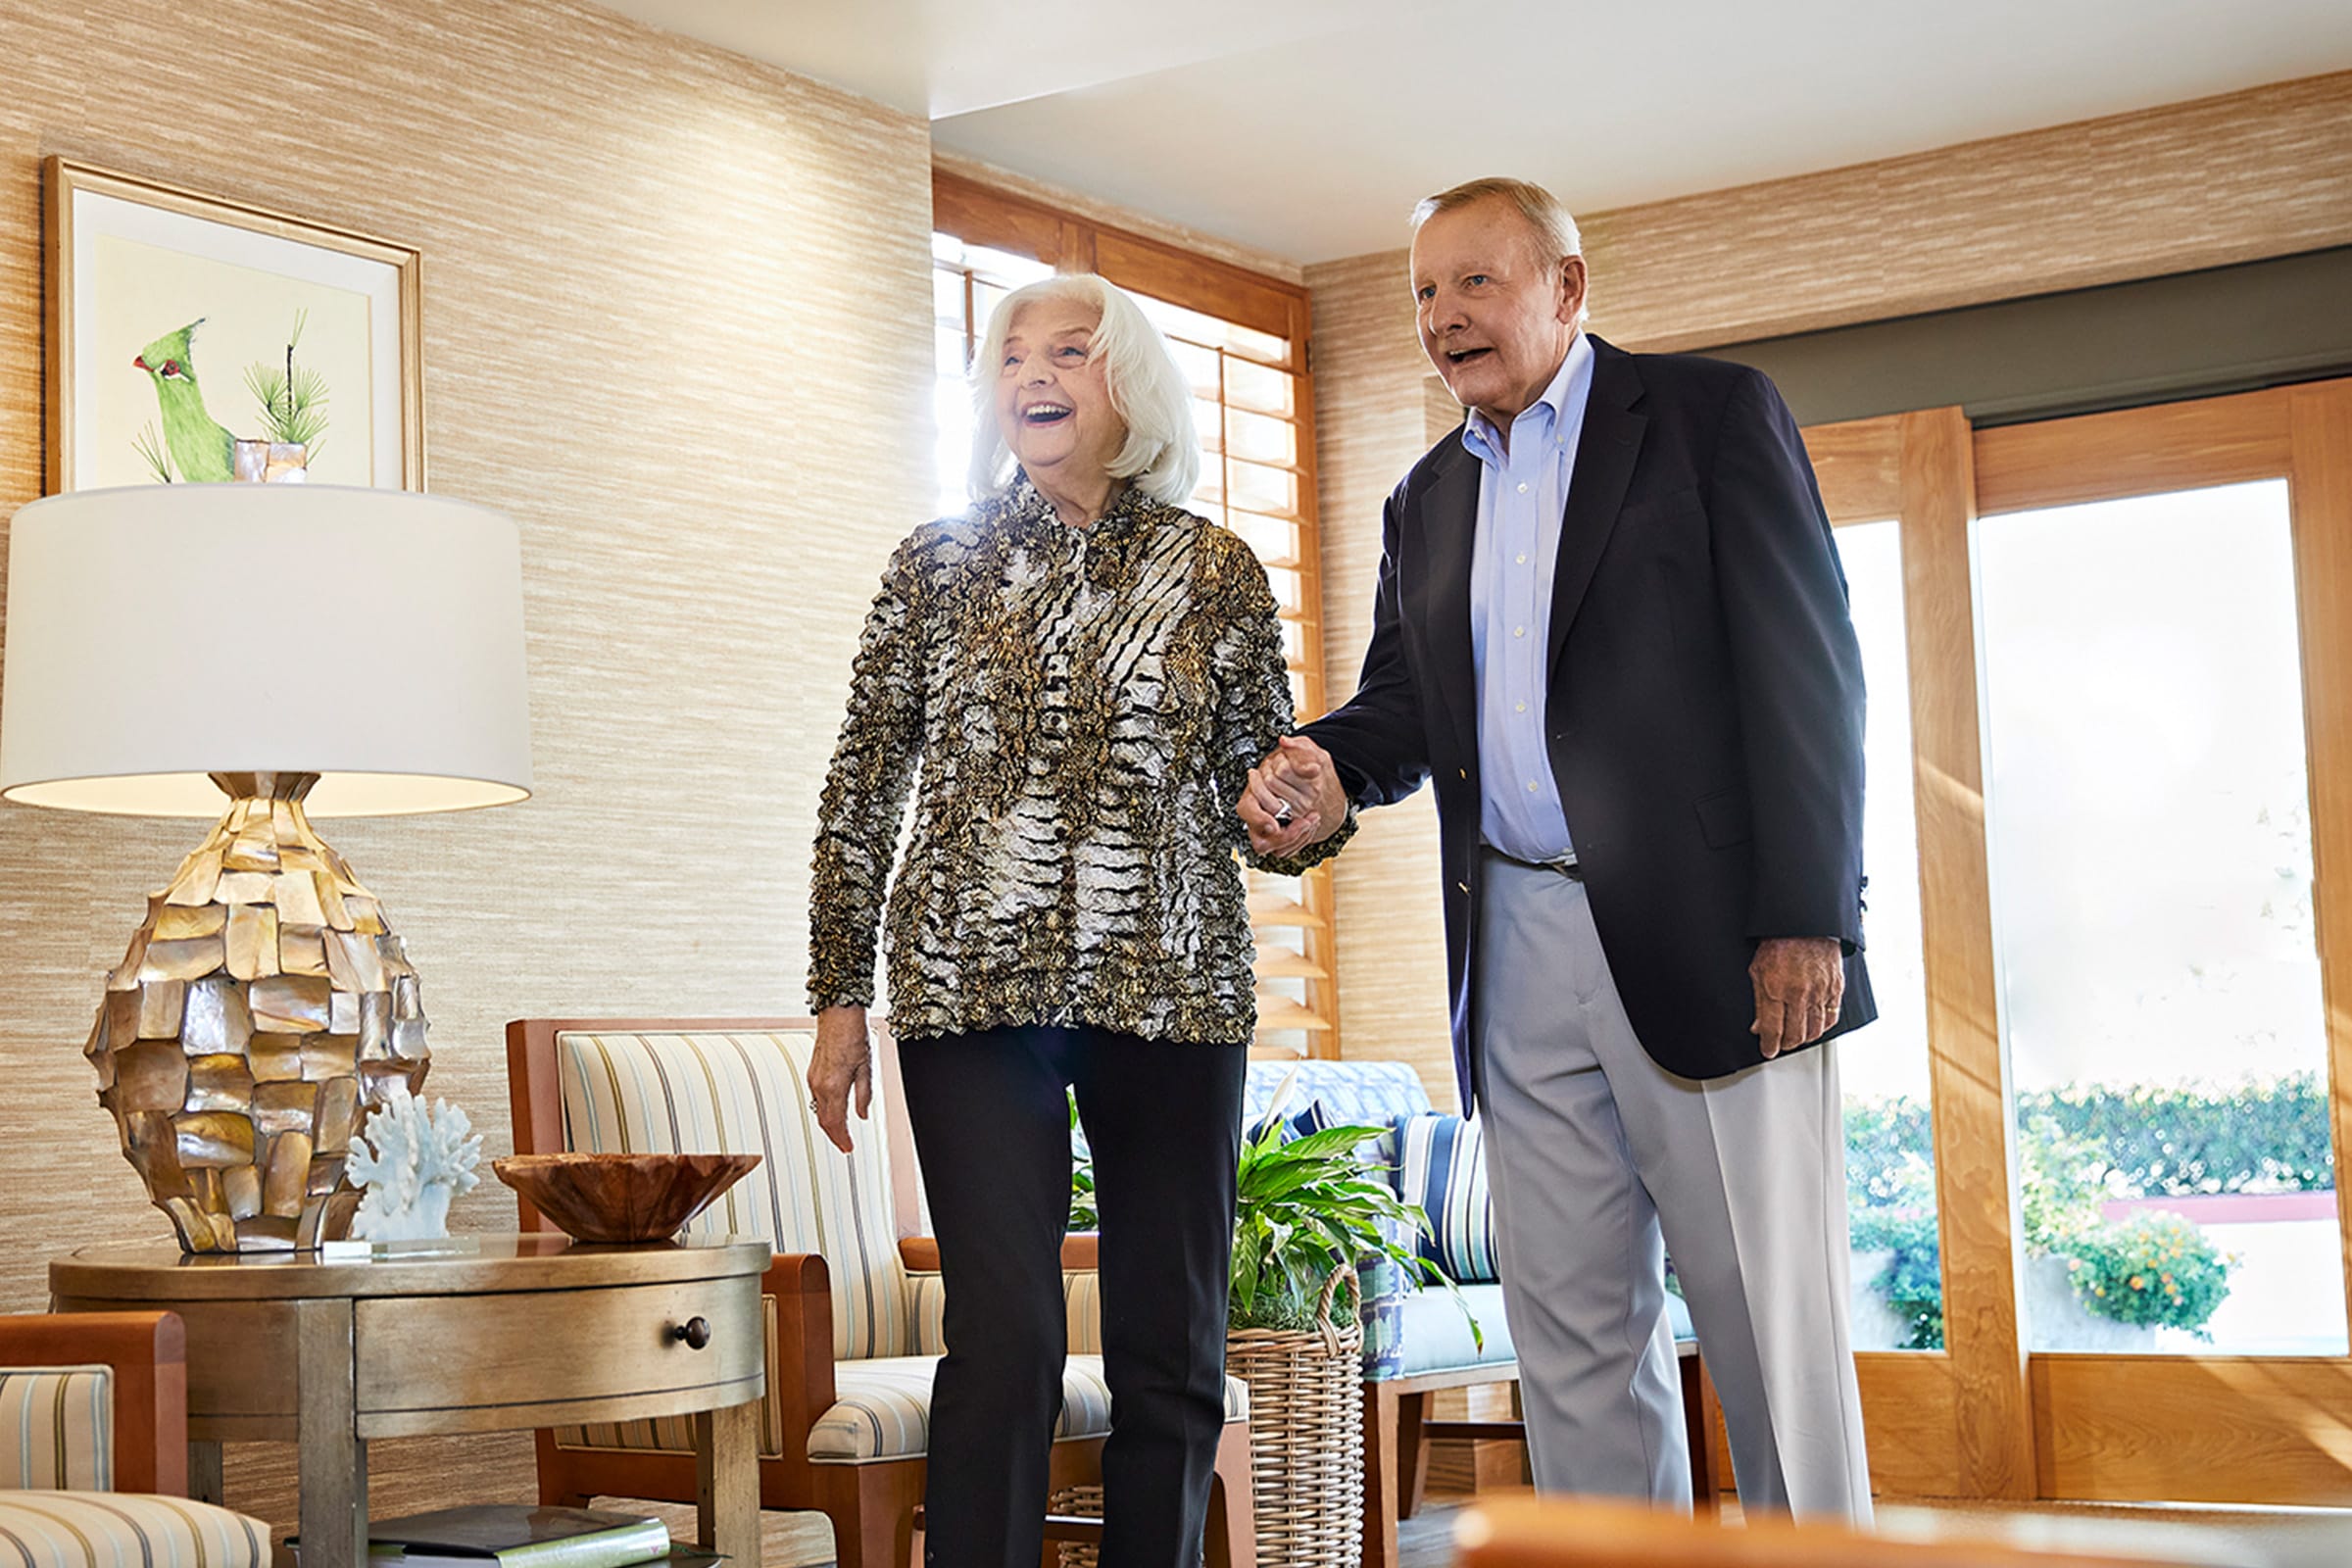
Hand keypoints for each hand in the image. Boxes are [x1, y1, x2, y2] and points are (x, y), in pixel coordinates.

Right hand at [808, 1005, 874, 1153]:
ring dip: (829, 1124)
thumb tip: (862, 1115)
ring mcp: (813, 1079)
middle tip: (845, 1145)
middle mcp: (819, 1085)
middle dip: (834, 1136)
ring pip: (818, 1110)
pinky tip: (834, 1111)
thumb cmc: (854, 1036)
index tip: (849, 1148)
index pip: (835, 1123)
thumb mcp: (866, 1068)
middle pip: (824, 1120)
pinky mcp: (811, 1073)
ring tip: (841, 1133)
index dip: (842, 1139)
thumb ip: (864, 1095)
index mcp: (834, 1086)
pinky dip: (825, 1110)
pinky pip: (816, 1099)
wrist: (838, 1015)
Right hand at [1238, 735, 1349, 856]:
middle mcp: (1258, 814)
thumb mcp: (1309, 752)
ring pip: (1273, 849)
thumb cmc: (1306, 766)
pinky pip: (1286, 851)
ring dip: (1295, 839)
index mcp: (1255, 792)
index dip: (1259, 819)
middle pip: (1259, 839)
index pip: (1246, 809)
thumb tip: (1286, 741)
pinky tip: (1312, 823)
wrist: (1319, 783)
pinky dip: (1302, 840)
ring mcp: (1269, 829)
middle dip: (1286, 833)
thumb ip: (1298, 746)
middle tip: (1305, 820)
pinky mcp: (1281, 840)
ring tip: (1312, 820)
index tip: (1275, 824)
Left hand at [1748, 937, 1843, 1059]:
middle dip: (1785, 1044)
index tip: (1768, 1051)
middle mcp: (1799, 993)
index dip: (1769, 1045)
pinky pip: (1831, 1017)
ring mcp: (1819, 992)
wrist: (1805, 923)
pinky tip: (1815, 1027)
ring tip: (1796, 1037)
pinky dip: (1822, 1027)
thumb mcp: (1757, 970)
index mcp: (1775, 988)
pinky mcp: (1835, 988)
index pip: (1772, 1030)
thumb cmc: (1779, 942)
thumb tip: (1759, 1026)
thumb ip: (1759, 1001)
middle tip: (1781, 1044)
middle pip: (1794, 1034)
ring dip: (1804, 1038)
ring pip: (1814, 1031)